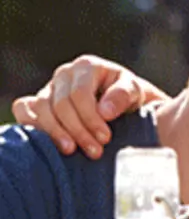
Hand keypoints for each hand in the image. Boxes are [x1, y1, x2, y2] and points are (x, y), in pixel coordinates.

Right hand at [10, 55, 160, 156]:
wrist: (124, 104)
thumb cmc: (129, 98)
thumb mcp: (135, 92)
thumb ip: (123, 96)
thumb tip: (104, 111)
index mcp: (87, 66)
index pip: (80, 95)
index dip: (90, 118)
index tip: (105, 138)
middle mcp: (65, 74)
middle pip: (61, 104)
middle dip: (78, 130)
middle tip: (95, 152)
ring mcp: (50, 87)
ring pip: (41, 109)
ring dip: (56, 133)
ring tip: (72, 151)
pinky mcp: (39, 101)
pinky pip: (23, 109)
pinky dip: (31, 125)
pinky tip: (49, 143)